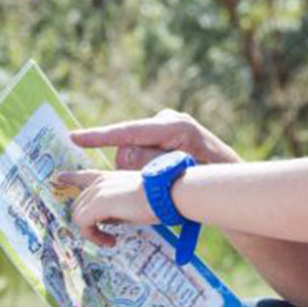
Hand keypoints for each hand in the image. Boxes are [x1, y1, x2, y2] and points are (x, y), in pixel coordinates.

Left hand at [59, 170, 155, 246]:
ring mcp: (98, 191)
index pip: (85, 175)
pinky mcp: (98, 203)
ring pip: (79, 215)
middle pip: (80, 203)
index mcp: (111, 177)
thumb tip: (106, 220)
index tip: (59, 178)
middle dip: (88, 222)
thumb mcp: (133, 201)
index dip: (71, 177)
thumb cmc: (160, 199)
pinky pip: (83, 224)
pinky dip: (94, 236)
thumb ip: (117, 207)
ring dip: (92, 232)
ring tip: (110, 240)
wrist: (169, 193)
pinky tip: (110, 241)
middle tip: (106, 236)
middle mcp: (101, 182)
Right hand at [71, 108, 241, 169]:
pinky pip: (140, 152)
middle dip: (133, 170)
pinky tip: (160, 175)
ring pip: (131, 153)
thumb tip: (123, 155)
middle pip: (128, 148)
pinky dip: (144, 168)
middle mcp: (167, 121)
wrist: (233, 175)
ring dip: (140, 171)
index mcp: (174, 126)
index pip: (129, 131)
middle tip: (157, 185)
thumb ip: (151, 164)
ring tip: (167, 180)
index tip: (74, 137)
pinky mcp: (164, 135)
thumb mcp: (183, 173)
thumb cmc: (214, 177)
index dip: (100, 137)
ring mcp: (166, 126)